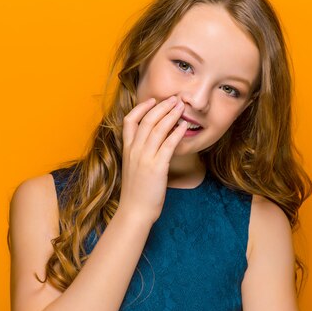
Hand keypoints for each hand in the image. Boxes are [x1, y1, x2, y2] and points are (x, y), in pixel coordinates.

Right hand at [117, 95, 187, 224]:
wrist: (134, 211)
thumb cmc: (136, 192)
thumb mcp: (132, 168)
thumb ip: (138, 153)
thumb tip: (151, 143)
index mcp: (127, 149)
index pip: (130, 120)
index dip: (141, 107)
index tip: (153, 100)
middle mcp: (134, 150)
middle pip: (147, 120)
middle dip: (162, 106)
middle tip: (174, 99)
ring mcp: (145, 158)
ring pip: (158, 128)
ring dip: (171, 115)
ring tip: (181, 107)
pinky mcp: (157, 167)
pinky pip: (168, 144)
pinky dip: (177, 133)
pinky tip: (184, 127)